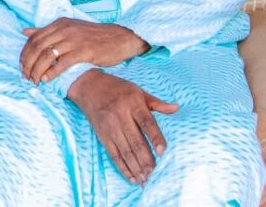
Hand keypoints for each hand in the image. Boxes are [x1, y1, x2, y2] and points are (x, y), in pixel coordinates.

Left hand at [21, 18, 147, 84]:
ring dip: (37, 70)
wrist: (119, 38)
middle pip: (37, 47)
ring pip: (47, 55)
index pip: (34, 38)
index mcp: (59, 24)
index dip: (24, 53)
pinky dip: (52, 72)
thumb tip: (25, 32)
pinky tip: (47, 79)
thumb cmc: (93, 36)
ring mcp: (74, 40)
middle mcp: (64, 30)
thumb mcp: (68, 28)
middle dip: (28, 64)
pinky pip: (63, 63)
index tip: (22, 66)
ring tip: (35, 80)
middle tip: (26, 76)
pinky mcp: (84, 51)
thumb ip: (46, 31)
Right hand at [68, 70, 178, 184]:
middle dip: (145, 160)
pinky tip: (132, 177)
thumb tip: (176, 108)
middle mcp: (120, 116)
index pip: (146, 123)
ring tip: (145, 180)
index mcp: (133, 104)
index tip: (163, 152)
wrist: (88, 86)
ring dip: (135, 167)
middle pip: (135, 141)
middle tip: (155, 174)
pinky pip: (113, 154)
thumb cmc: (117, 88)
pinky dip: (122, 167)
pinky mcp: (102, 135)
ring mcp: (110, 127)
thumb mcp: (137, 91)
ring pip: (125, 151)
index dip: (155, 138)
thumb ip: (156, 103)